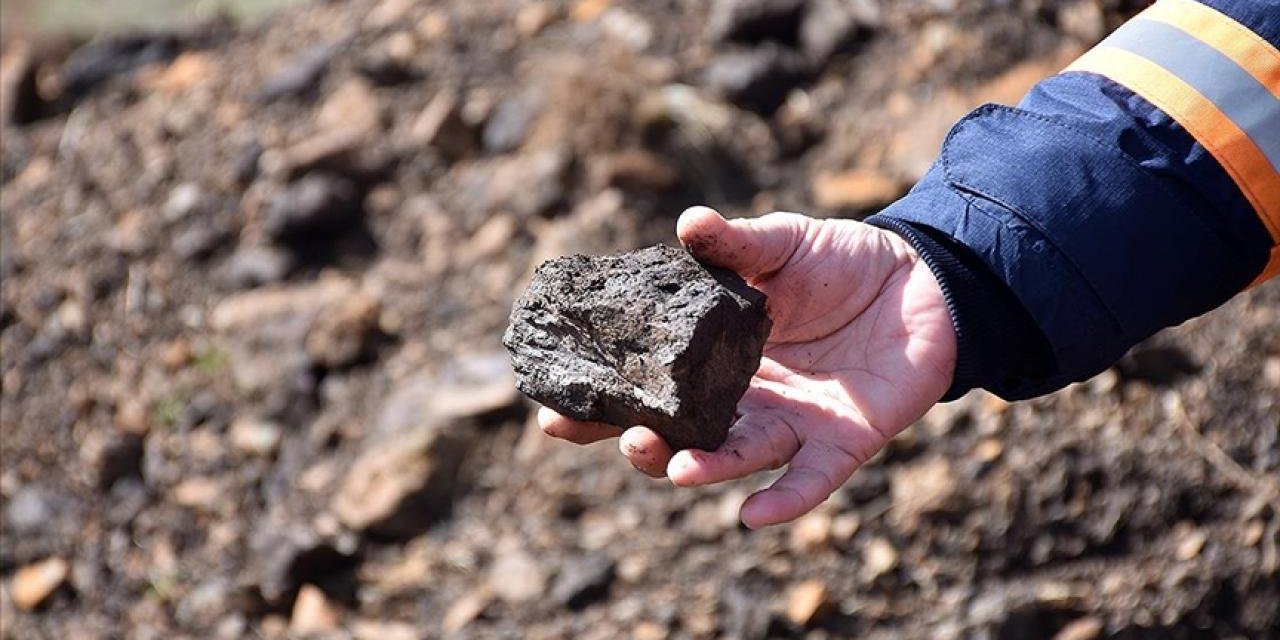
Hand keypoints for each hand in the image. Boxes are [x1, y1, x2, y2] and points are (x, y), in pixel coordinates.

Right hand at [538, 206, 956, 527]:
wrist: (923, 281)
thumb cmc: (843, 262)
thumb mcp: (782, 244)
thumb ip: (735, 245)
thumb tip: (687, 223)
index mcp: (717, 356)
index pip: (651, 387)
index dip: (605, 402)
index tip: (552, 413)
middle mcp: (746, 399)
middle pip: (683, 434)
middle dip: (643, 443)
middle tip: (614, 434)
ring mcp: (793, 423)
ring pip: (737, 456)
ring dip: (702, 467)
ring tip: (669, 464)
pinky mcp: (844, 441)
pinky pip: (811, 480)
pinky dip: (783, 501)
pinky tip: (752, 517)